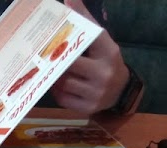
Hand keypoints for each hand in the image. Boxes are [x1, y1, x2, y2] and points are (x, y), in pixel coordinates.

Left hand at [50, 0, 130, 115]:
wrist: (122, 91)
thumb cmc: (106, 61)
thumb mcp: (101, 41)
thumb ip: (86, 21)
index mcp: (109, 52)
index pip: (87, 40)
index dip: (68, 37)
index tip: (52, 37)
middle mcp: (104, 73)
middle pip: (70, 65)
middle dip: (57, 61)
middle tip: (44, 56)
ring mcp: (97, 93)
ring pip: (64, 83)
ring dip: (54, 77)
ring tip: (49, 70)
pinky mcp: (89, 108)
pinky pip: (63, 98)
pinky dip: (57, 92)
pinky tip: (57, 85)